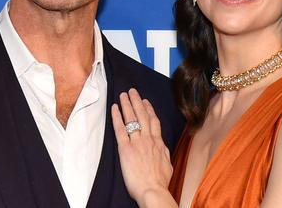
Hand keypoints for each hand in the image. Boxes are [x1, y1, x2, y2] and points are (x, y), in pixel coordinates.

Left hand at [111, 88, 174, 206]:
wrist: (153, 190)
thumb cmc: (159, 182)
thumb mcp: (167, 164)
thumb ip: (163, 152)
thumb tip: (162, 147)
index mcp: (158, 143)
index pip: (154, 121)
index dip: (149, 110)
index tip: (145, 101)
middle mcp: (148, 139)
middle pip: (142, 116)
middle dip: (137, 102)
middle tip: (132, 91)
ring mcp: (137, 142)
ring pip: (132, 119)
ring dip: (127, 105)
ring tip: (123, 94)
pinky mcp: (125, 148)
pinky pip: (120, 129)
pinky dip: (117, 117)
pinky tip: (114, 108)